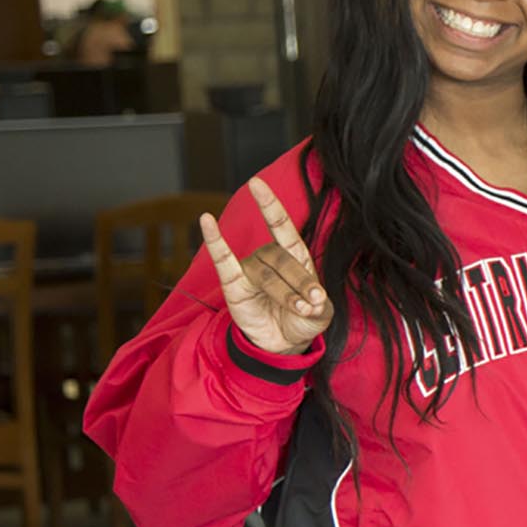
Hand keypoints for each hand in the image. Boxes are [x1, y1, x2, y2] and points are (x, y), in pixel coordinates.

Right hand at [199, 176, 331, 355]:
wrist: (283, 343)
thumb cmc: (302, 319)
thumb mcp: (320, 313)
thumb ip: (319, 305)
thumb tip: (313, 299)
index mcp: (293, 254)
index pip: (281, 224)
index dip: (269, 204)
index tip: (256, 183)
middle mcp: (269, 256)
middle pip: (282, 258)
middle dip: (300, 282)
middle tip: (311, 304)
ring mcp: (250, 269)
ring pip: (266, 273)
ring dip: (285, 293)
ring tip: (299, 310)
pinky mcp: (233, 285)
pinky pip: (222, 260)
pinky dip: (214, 240)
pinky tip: (206, 220)